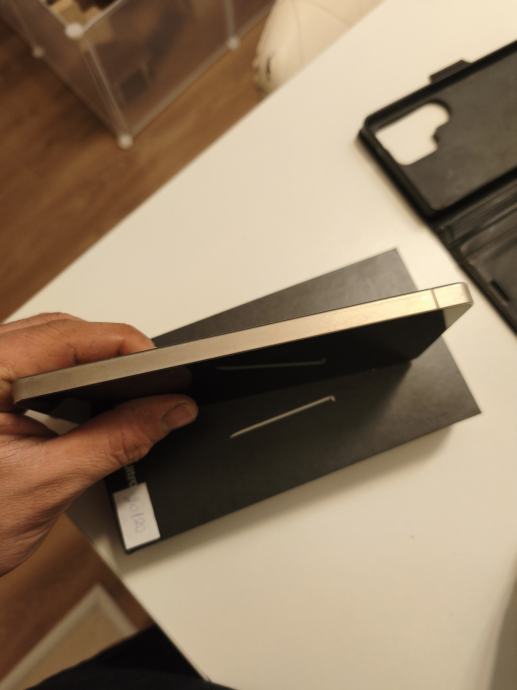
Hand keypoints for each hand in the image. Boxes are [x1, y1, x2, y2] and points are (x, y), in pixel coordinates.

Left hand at [0, 313, 197, 575]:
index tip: (163, 371)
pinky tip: (88, 396)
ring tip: (125, 390)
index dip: (125, 348)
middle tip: (152, 385)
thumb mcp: (47, 484)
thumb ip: (116, 441)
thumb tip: (167, 411)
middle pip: (61, 330)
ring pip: (48, 341)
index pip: (67, 335)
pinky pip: (34, 361)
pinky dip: (70, 374)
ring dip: (92, 362)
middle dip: (113, 353)